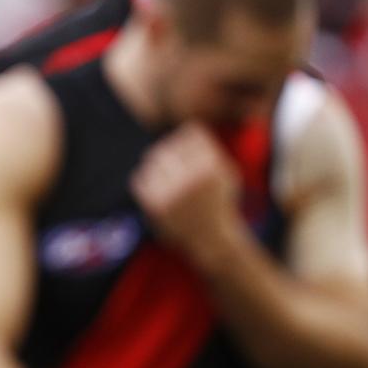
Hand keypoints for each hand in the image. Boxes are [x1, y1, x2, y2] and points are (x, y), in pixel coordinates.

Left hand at [131, 123, 242, 273]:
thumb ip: (209, 149)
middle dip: (168, 153)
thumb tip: (187, 128)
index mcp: (212, 165)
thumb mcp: (226, 173)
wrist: (212, 239)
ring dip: (157, 166)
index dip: (187, 140)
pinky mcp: (156, 204)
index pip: (189, 133)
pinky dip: (147, 180)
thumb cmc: (219, 203)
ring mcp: (173, 190)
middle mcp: (193, 175)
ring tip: (166, 177)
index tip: (187, 151)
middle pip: (167, 146)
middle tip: (170, 163)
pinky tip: (157, 188)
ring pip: (152, 160)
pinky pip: (141, 178)